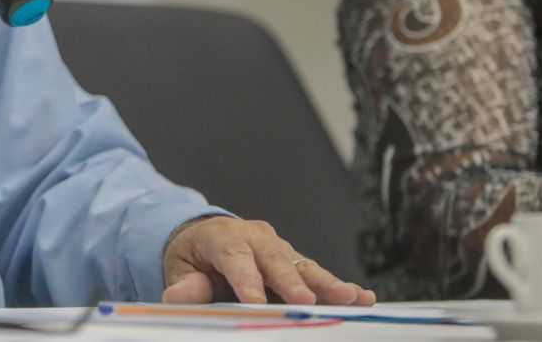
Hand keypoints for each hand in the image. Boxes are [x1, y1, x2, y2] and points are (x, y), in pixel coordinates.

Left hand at [162, 217, 376, 305]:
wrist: (208, 239)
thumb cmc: (194, 258)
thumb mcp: (181, 269)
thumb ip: (185, 285)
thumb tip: (178, 295)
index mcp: (223, 237)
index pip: (234, 258)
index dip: (245, 281)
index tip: (254, 303)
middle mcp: (256, 239)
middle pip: (275, 261)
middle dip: (291, 283)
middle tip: (306, 304)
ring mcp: (279, 249)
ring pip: (303, 267)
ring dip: (327, 284)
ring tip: (351, 298)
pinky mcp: (295, 262)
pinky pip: (317, 276)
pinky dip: (338, 287)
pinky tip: (362, 298)